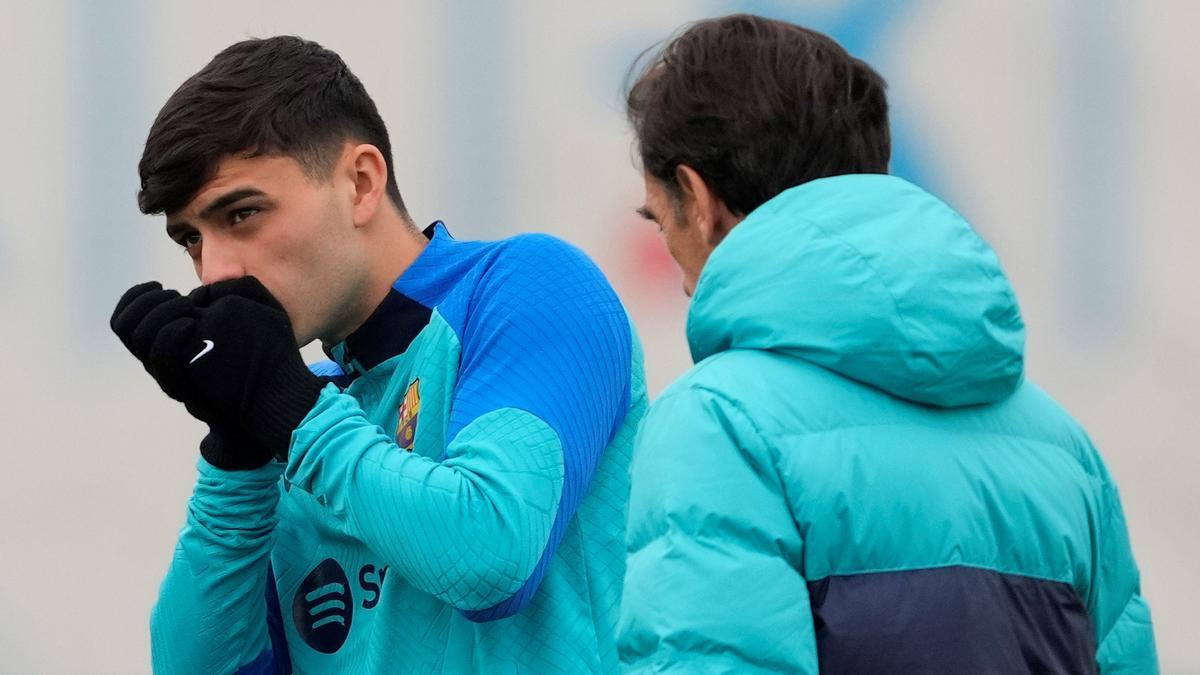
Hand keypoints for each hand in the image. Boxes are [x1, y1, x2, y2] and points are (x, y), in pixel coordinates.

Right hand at [111, 276, 323, 458]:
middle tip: (179, 297)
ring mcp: (168, 375)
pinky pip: (162, 359)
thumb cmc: (248, 365)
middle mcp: (156, 362)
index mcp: (161, 346)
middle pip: (124, 326)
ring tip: (190, 307)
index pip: (124, 318)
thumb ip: (214, 308)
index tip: (159, 284)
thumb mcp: (230, 329)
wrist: (261, 407)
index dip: (133, 297)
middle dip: (147, 302)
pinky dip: (171, 334)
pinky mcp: (183, 386)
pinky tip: (194, 323)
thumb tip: (209, 289)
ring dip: (161, 312)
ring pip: (140, 339)